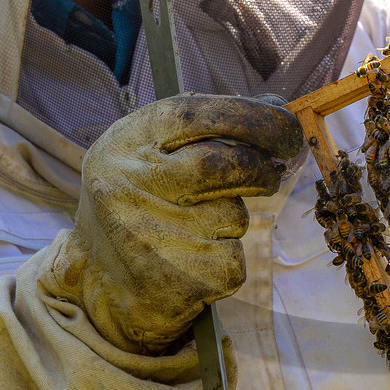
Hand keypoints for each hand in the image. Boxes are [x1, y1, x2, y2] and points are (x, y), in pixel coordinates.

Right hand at [65, 94, 303, 354]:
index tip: (286, 128)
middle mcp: (132, 184)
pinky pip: (233, 257)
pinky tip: (193, 258)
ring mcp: (152, 235)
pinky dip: (227, 256)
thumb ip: (207, 126)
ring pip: (234, 216)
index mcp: (126, 142)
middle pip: (228, 165)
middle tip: (271, 173)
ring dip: (233, 218)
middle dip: (262, 168)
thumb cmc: (142, 200)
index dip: (254, 117)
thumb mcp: (151, 150)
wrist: (102, 283)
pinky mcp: (177, 279)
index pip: (198, 114)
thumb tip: (279, 107)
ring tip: (197, 226)